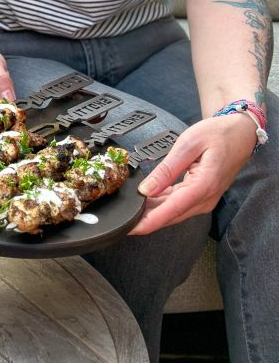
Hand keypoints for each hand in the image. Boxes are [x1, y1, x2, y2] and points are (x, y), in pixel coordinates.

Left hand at [130, 113, 255, 233]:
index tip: (130, 228)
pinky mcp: (202, 196)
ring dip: (153, 213)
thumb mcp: (188, 144)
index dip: (148, 221)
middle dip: (145, 220)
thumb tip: (146, 190)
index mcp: (203, 186)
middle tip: (121, 220)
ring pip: (174, 213)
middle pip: (170, 216)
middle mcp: (205, 198)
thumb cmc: (218, 134)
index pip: (171, 210)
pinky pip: (179, 205)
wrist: (241, 134)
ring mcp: (205, 199)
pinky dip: (162, 205)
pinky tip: (147, 201)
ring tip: (130, 210)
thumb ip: (166, 169)